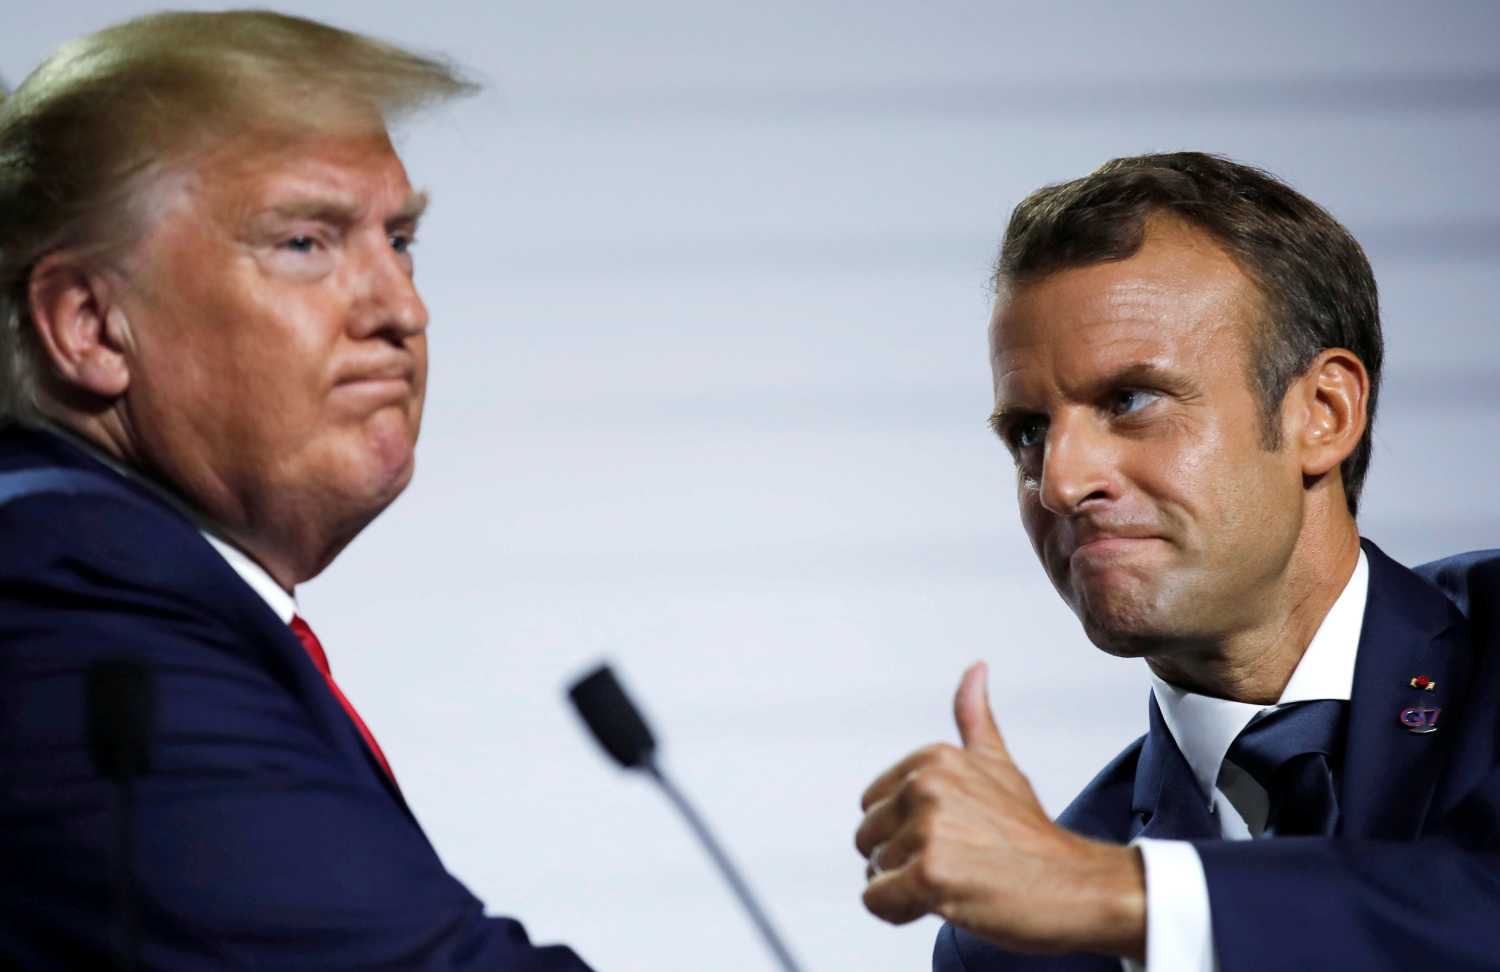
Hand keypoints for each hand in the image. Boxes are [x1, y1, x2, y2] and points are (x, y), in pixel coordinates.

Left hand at [855, 662, 1145, 958]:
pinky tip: (945, 903)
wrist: (1079, 889)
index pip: (872, 805)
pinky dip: (900, 912)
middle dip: (901, 861)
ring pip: (874, 872)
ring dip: (906, 889)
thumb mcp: (1000, 767)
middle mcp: (926, 785)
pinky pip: (877, 900)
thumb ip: (975, 720)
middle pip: (867, 838)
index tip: (953, 838)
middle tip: (957, 865)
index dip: (905, 832)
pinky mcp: (929, 873)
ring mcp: (928, 828)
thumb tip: (975, 668)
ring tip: (959, 883)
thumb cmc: (1033, 837)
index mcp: (933, 758)